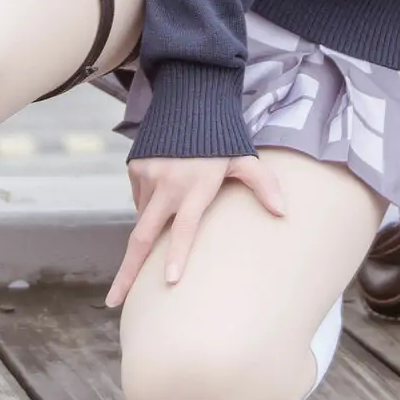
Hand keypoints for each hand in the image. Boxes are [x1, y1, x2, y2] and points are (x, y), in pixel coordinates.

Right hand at [106, 153, 288, 307]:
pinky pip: (140, 199)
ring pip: (144, 218)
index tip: (168, 281)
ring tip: (173, 215)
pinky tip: (166, 195)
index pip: (185, 228)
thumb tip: (284, 213)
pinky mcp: (135, 168)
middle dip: (127, 273)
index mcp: (196, 187)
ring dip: (152, 230)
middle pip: (142, 238)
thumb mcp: (244, 158)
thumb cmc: (222, 135)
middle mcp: (167, 185)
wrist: (189, 99)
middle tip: (115, 301)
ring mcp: (147, 176)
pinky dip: (149, 207)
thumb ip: (263, 184)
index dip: (178, 255)